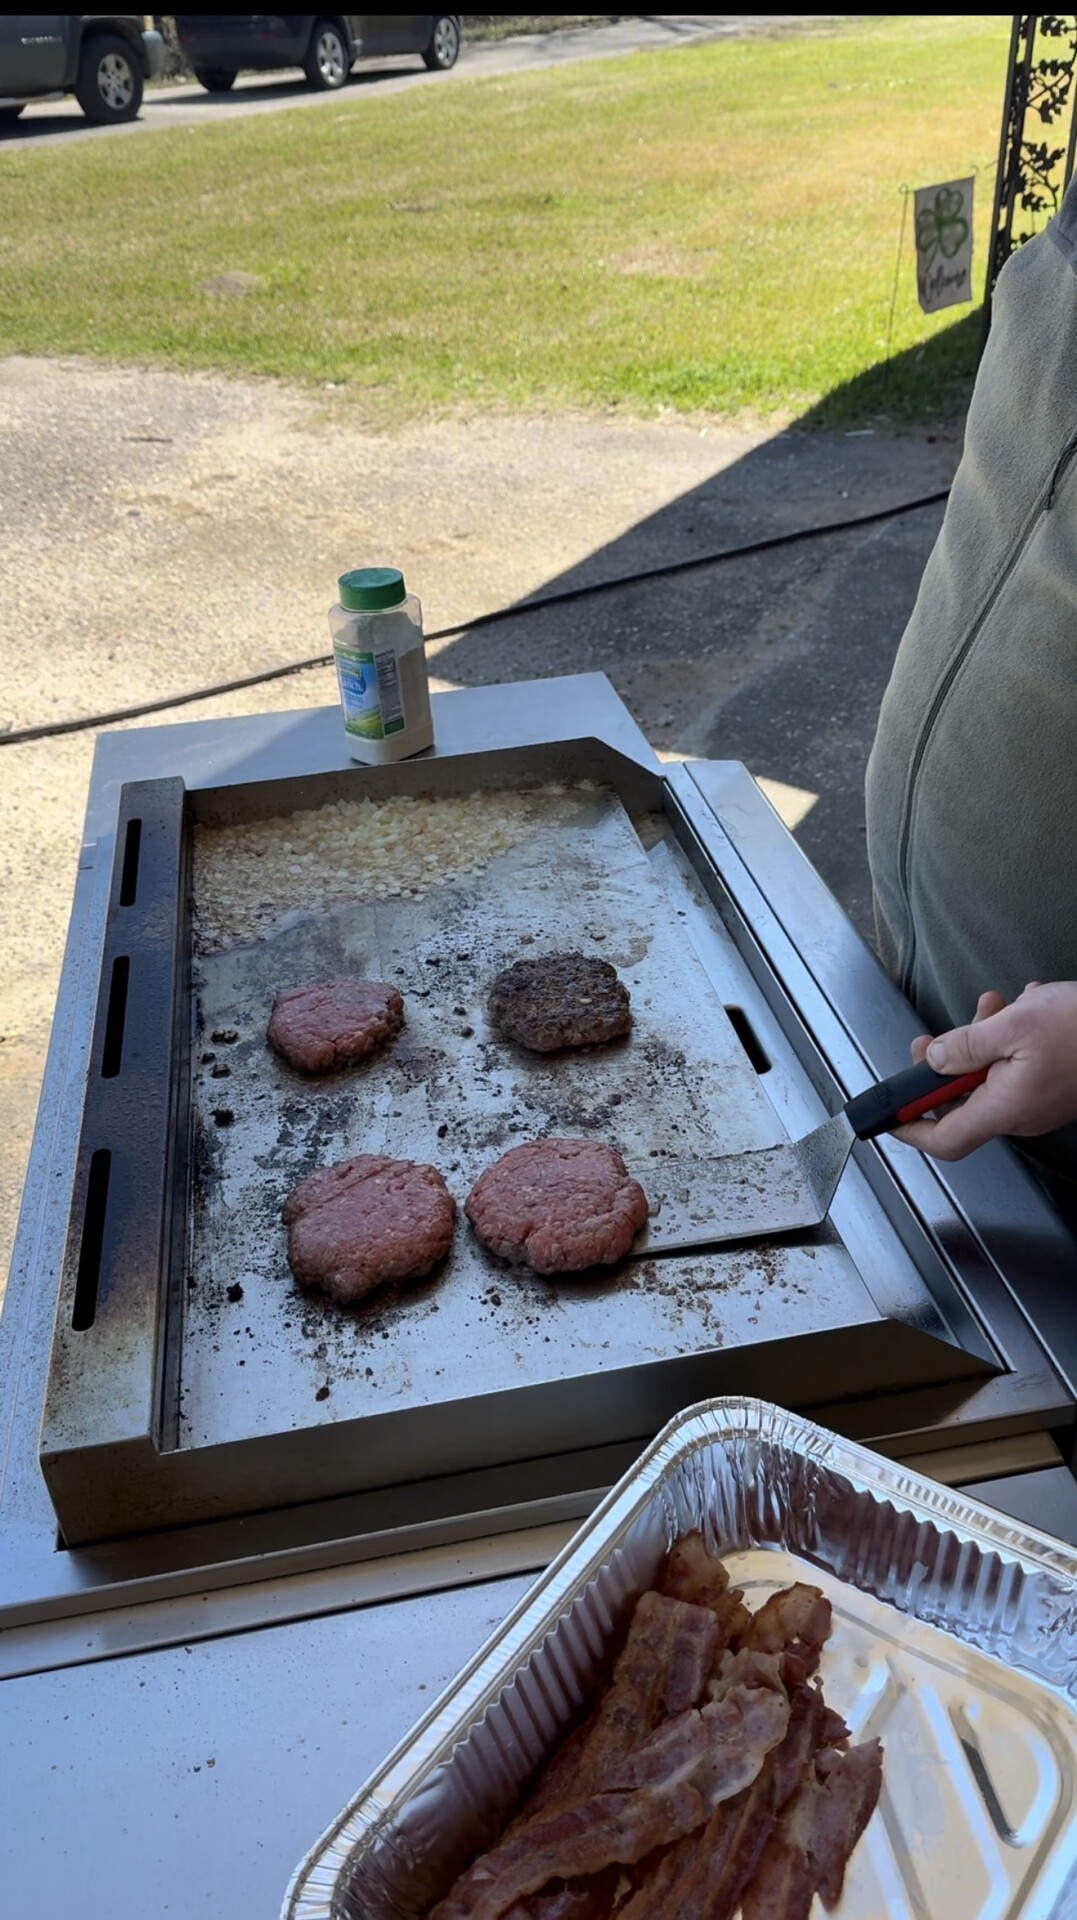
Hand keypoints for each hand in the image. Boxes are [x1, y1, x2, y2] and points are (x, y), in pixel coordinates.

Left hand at [891, 982, 1076, 1160]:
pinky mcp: (1054, 1086)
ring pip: (990, 1077)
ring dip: (980, 1041)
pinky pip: (1016, 1068)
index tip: (890, 1116)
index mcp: (1006, 1107)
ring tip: (990, 1006)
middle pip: (963, 1101)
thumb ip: (965, 1045)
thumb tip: (934, 1060)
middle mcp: (1021, 1113)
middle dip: (944, 1065)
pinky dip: (1009, 1039)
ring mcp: (1039, 1101)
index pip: (945, 1139)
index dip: (911, 1129)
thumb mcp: (1014, 1025)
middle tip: (932, 1040)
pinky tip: (1022, 1008)